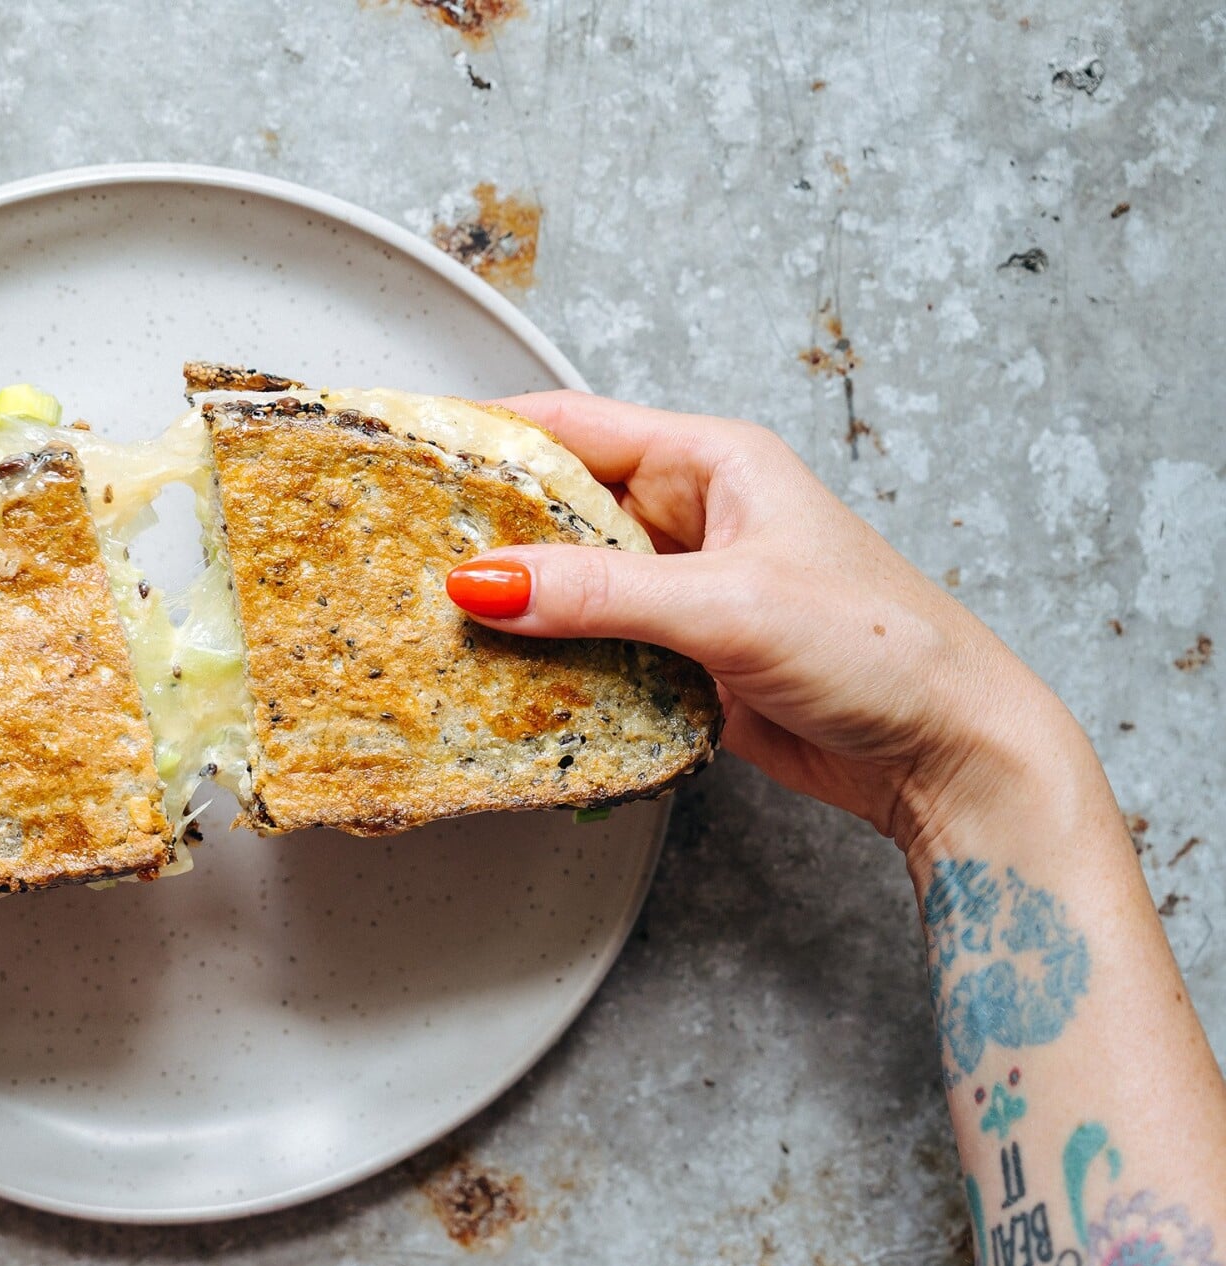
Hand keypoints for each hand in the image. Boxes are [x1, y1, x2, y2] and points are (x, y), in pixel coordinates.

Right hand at [443, 392, 1085, 850]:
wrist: (951, 753)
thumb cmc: (883, 649)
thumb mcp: (729, 605)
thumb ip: (599, 593)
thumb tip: (485, 582)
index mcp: (713, 462)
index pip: (570, 426)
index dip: (483, 431)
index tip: (406, 447)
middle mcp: (694, 516)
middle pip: (558, 507)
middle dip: (484, 529)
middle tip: (400, 552)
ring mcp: (686, 590)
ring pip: (569, 584)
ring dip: (513, 606)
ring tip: (432, 623)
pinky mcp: (683, 658)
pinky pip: (593, 649)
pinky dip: (548, 664)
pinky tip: (501, 681)